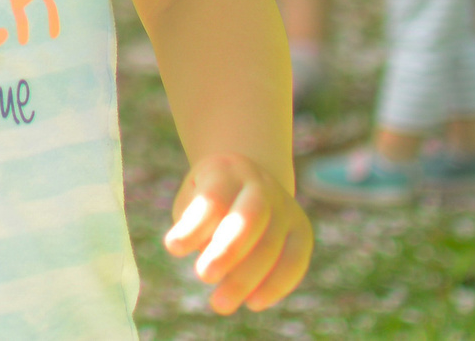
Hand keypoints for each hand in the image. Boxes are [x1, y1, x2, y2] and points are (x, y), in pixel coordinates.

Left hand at [163, 152, 311, 315]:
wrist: (248, 179)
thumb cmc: (208, 197)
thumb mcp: (192, 200)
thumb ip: (194, 224)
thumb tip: (204, 254)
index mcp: (226, 171)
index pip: (213, 199)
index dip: (195, 226)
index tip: (173, 249)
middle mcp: (260, 185)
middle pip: (249, 217)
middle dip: (227, 251)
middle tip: (203, 276)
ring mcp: (285, 206)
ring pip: (272, 244)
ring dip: (247, 278)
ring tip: (220, 304)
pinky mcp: (301, 230)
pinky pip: (295, 260)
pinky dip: (276, 285)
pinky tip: (253, 303)